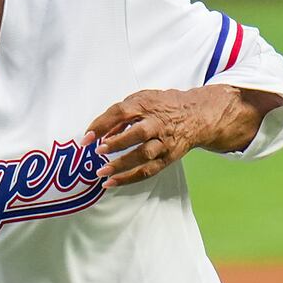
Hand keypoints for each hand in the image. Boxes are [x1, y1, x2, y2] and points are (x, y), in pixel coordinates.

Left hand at [85, 87, 215, 187]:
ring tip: (102, 172)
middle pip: (138, 134)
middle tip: (99, 151)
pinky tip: (112, 182)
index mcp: (147, 105)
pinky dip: (129, 178)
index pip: (122, 112)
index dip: (103, 124)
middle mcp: (157, 124)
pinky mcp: (167, 158)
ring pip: (144, 155)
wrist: (195, 116)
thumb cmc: (163, 106)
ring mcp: (163, 143)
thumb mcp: (141, 100)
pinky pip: (148, 171)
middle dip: (118, 143)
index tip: (87, 137)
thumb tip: (99, 133)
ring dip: (122, 165)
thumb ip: (120, 115)